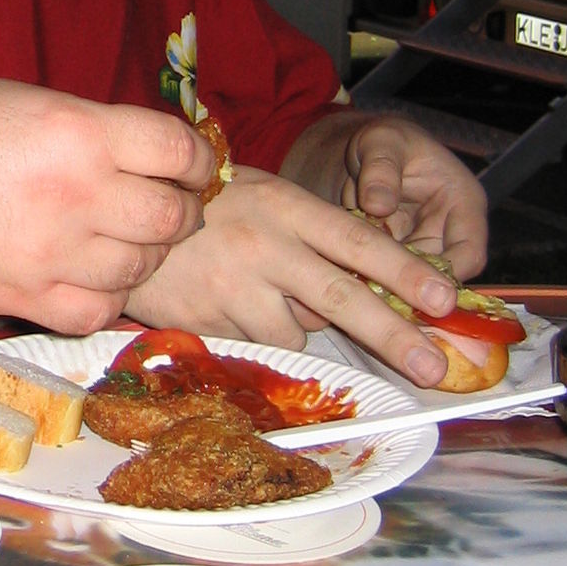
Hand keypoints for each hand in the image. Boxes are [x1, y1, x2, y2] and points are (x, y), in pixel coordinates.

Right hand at [0, 80, 213, 337]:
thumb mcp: (24, 101)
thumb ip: (90, 130)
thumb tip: (144, 155)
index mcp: (78, 132)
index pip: (179, 153)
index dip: (199, 161)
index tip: (194, 166)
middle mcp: (75, 196)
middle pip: (170, 217)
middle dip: (180, 210)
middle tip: (167, 204)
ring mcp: (49, 255)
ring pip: (139, 268)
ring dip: (144, 253)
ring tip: (125, 238)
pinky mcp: (20, 298)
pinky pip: (96, 310)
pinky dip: (106, 295)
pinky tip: (90, 274)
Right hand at [124, 164, 472, 385]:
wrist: (122, 214)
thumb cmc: (210, 205)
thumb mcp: (265, 197)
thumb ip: (313, 235)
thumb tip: (374, 288)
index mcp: (286, 206)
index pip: (358, 242)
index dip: (405, 272)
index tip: (444, 299)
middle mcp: (265, 245)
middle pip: (342, 298)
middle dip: (394, 336)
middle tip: (433, 368)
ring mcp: (234, 286)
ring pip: (298, 332)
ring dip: (297, 325)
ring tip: (265, 294)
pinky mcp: (209, 320)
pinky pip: (257, 345)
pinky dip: (258, 334)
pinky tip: (234, 305)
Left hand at [331, 114, 487, 280]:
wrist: (361, 152)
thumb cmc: (383, 141)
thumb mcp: (381, 141)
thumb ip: (381, 168)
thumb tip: (378, 204)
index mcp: (464, 203)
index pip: (469, 254)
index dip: (445, 277)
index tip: (408, 287)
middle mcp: (449, 233)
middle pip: (441, 279)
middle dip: (410, 291)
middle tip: (373, 295)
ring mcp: (422, 249)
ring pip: (413, 286)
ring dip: (387, 292)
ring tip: (355, 292)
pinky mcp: (397, 259)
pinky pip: (388, 282)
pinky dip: (369, 285)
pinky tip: (345, 288)